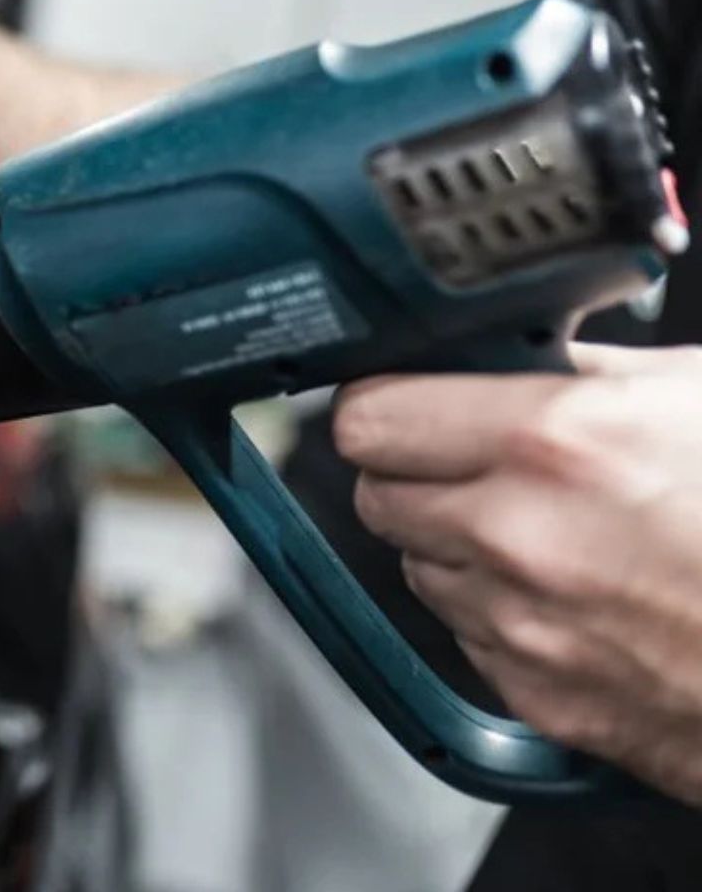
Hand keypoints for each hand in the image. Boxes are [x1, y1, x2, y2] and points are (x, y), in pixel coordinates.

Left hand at [336, 343, 701, 801]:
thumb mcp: (699, 396)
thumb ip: (591, 368)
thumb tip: (516, 347)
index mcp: (557, 443)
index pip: (373, 414)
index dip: (387, 400)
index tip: (407, 397)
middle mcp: (520, 537)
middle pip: (376, 490)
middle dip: (416, 469)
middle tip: (475, 457)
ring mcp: (523, 625)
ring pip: (416, 565)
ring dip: (454, 542)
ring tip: (545, 527)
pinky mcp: (537, 695)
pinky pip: (466, 634)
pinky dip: (496, 610)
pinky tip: (572, 592)